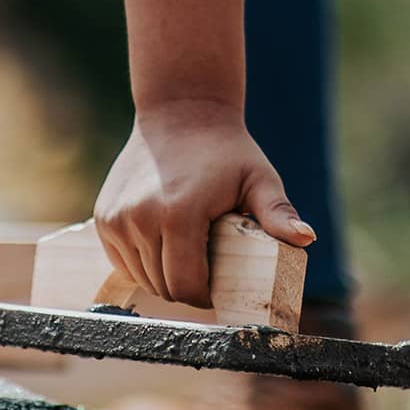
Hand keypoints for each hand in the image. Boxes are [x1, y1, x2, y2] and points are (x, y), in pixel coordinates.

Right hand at [94, 100, 313, 309]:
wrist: (179, 113)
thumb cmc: (226, 151)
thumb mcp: (259, 180)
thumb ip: (278, 213)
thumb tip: (306, 238)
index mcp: (179, 215)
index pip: (187, 286)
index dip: (205, 296)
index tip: (218, 287)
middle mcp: (140, 219)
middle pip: (163, 286)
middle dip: (186, 288)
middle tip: (206, 271)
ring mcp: (117, 220)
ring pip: (141, 278)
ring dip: (163, 276)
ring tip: (185, 255)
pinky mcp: (104, 219)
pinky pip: (123, 262)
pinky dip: (142, 263)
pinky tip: (162, 245)